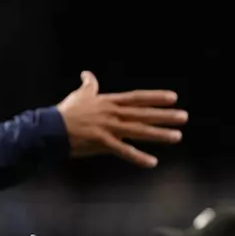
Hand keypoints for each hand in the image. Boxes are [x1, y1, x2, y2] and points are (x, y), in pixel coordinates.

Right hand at [57, 71, 187, 167]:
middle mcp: (113, 113)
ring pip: (139, 130)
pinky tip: (152, 162)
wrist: (49, 129)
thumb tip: (87, 73)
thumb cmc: (66, 112)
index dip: (156, 97)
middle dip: (165, 116)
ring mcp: (108, 128)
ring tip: (177, 136)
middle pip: (144, 114)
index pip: (138, 98)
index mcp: (110, 102)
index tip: (174, 98)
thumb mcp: (80, 95)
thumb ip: (89, 85)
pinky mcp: (102, 142)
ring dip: (159, 134)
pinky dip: (138, 157)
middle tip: (184, 117)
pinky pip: (123, 151)